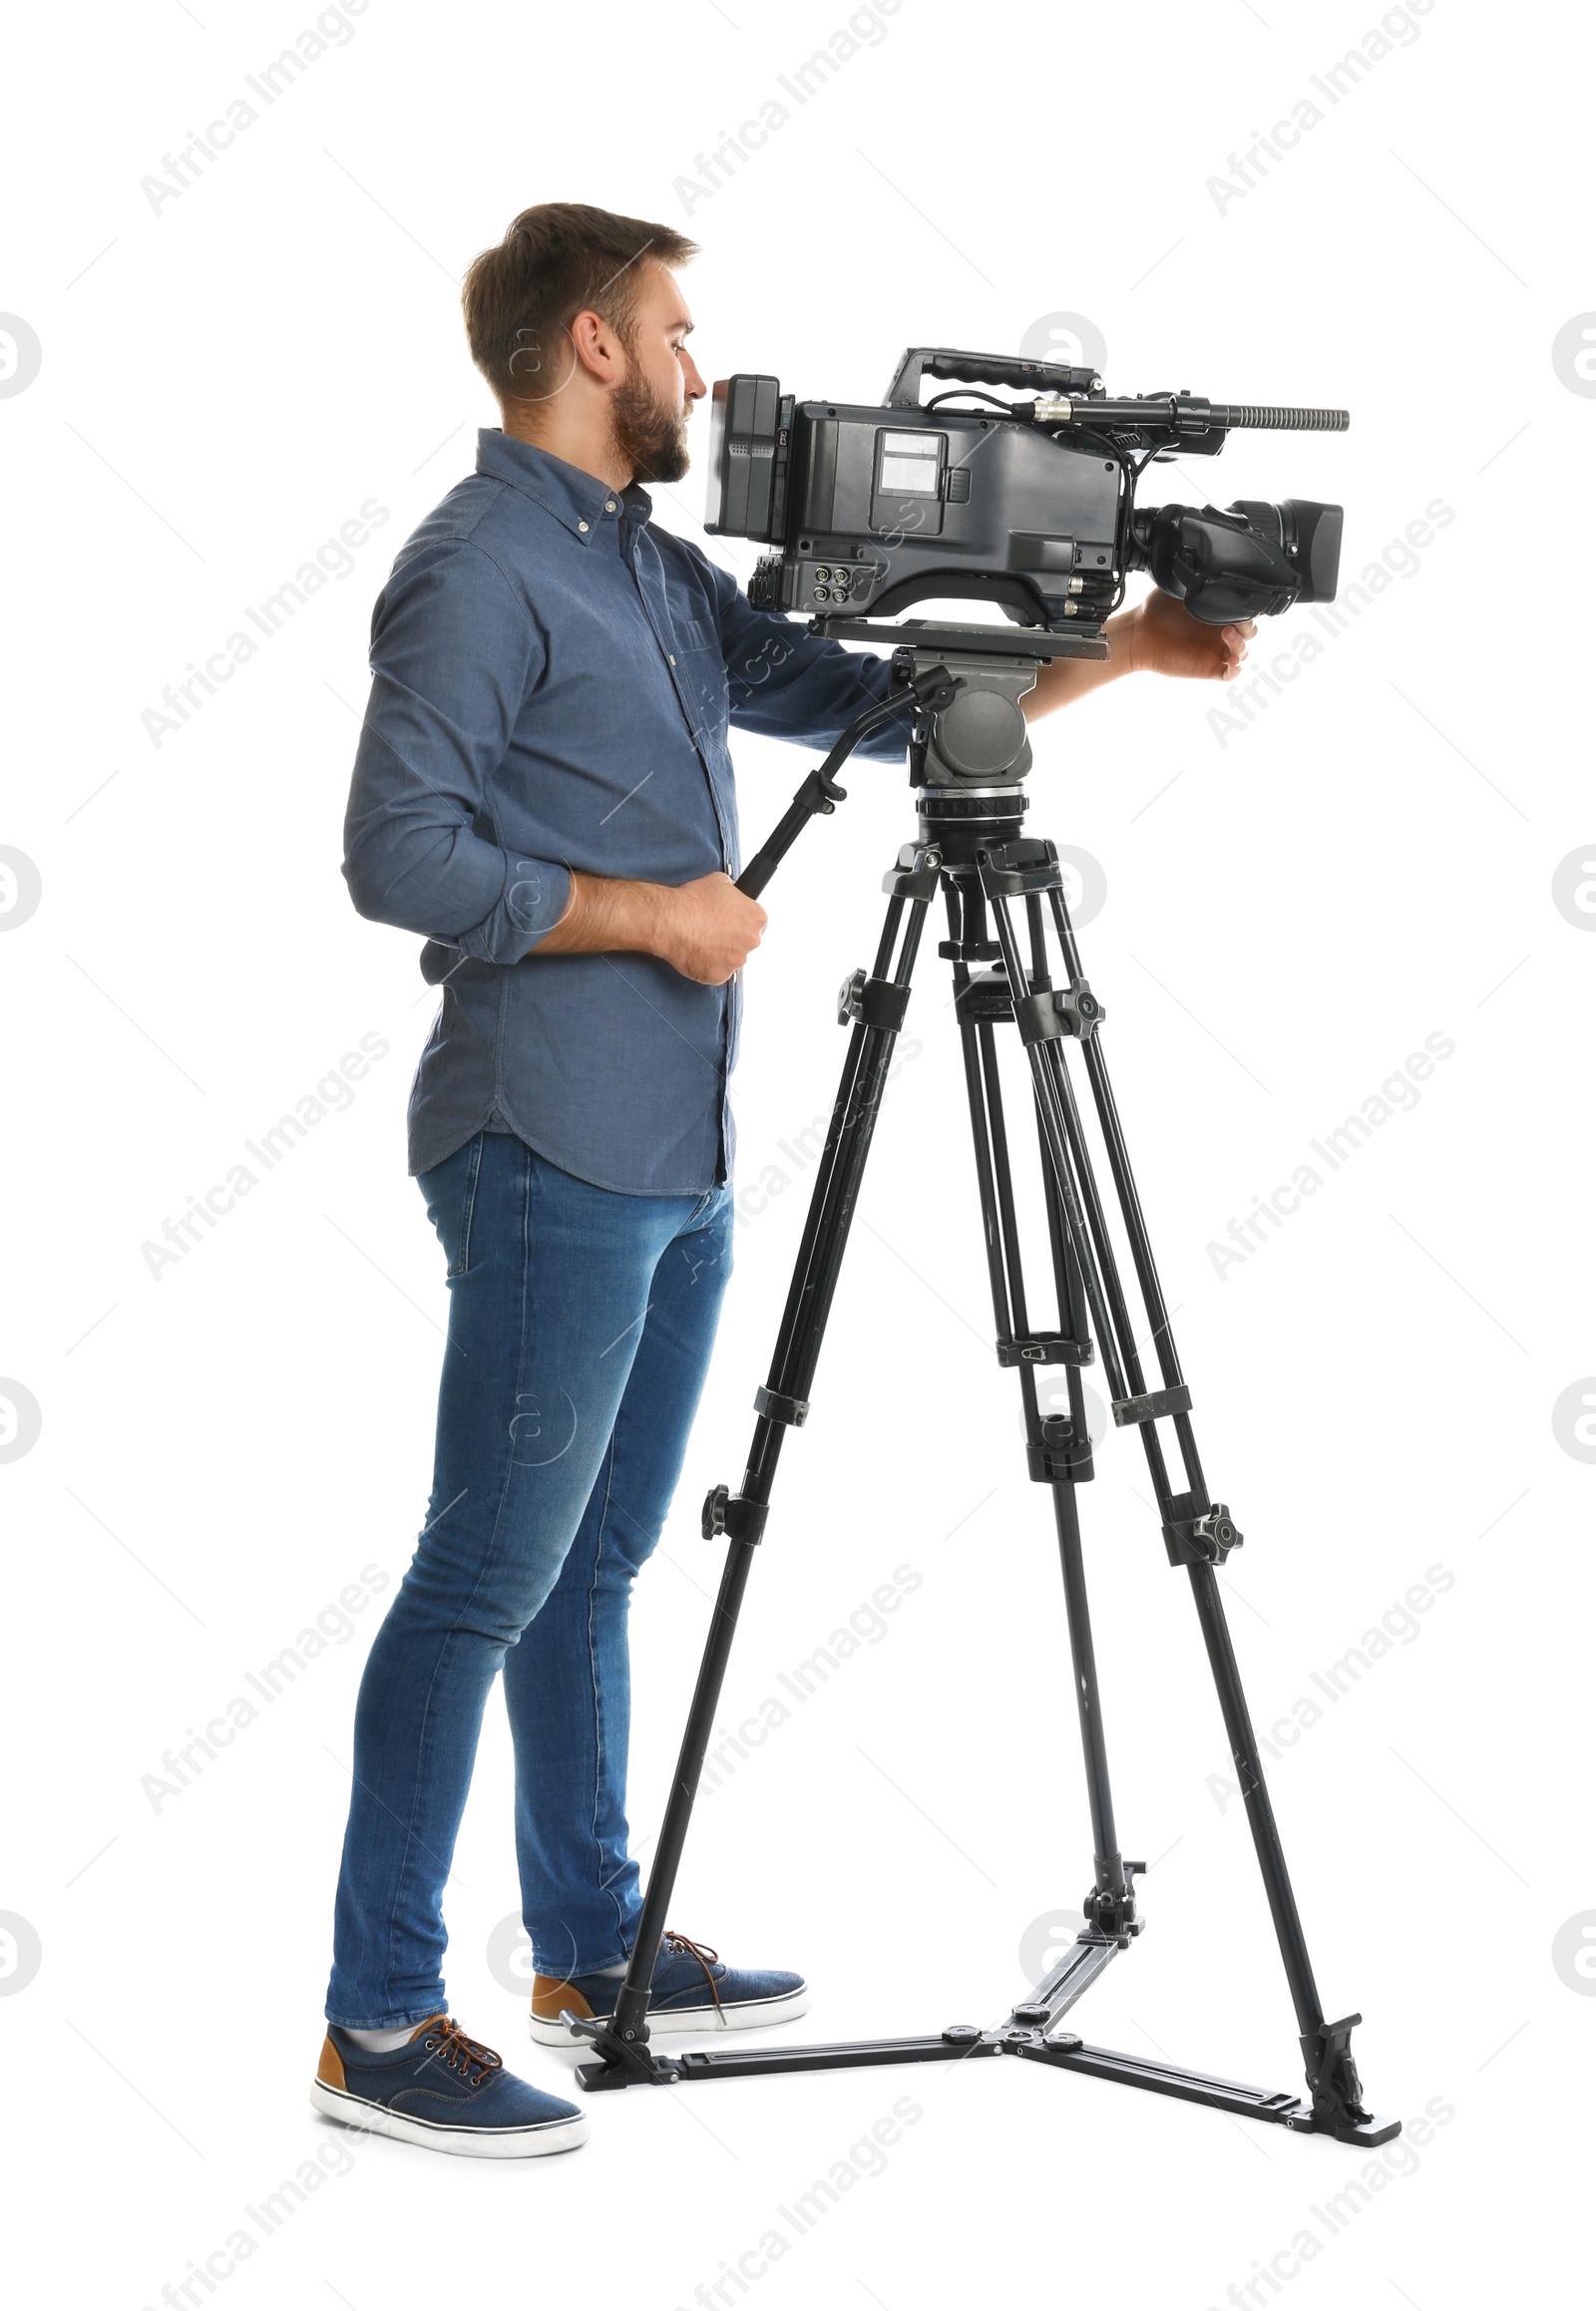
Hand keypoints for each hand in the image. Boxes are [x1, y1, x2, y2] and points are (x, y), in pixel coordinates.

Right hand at [654, 872, 767, 985]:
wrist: (671, 920)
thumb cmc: (693, 901)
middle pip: (746, 943)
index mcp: (756, 918)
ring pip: (731, 960)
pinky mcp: (719, 976)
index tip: (731, 923)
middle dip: (732, 939)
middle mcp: (751, 941)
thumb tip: (732, 895)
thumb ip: (733, 893)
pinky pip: (716, 973)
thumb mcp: (720, 882)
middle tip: (713, 932)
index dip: (742, 922)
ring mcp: (736, 961)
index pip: (758, 923)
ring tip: (701, 942)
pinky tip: (695, 953)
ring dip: (720, 954)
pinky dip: (707, 966)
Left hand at [1124, 589, 1255, 680]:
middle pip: (1249, 633)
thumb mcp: (1179, 590)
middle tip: (1234, 623)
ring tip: (1226, 635)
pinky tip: (1232, 661)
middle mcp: (1219, 632)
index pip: (1244, 614)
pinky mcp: (1208, 668)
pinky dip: (1236, 669)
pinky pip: (1231, 674)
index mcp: (1216, 614)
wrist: (1140, 634)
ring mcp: (1215, 651)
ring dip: (1240, 645)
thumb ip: (1199, 584)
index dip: (1247, 612)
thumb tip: (1210, 570)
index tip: (1241, 607)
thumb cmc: (1157, 611)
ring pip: (1242, 653)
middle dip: (1248, 628)